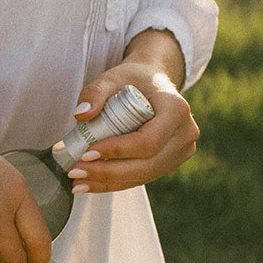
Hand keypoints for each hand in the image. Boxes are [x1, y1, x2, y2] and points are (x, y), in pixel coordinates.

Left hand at [67, 54, 198, 194]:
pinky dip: (116, 183)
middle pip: (147, 164)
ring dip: (109, 182)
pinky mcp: (171, 162)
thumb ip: (94, 91)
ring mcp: (182, 151)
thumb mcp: (112, 77)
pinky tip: (90, 184)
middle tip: (76, 173)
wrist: (152, 82)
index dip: (117, 151)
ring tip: (77, 183)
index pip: (147, 141)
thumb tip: (80, 114)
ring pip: (145, 175)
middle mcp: (185, 133)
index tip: (86, 153)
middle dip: (108, 172)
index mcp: (176, 109)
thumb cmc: (132, 79)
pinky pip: (143, 177)